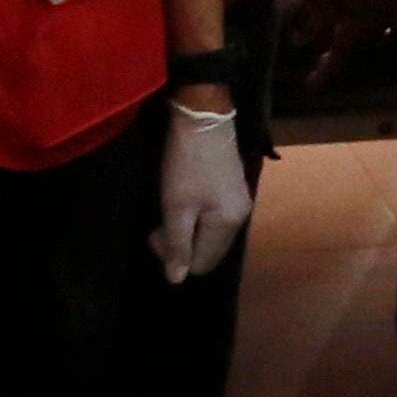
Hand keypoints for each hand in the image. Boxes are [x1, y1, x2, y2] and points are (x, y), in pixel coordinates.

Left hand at [153, 95, 251, 280]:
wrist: (203, 116)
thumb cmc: (186, 163)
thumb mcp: (176, 206)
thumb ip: (177, 244)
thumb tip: (176, 280)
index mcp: (228, 225)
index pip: (201, 264)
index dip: (174, 256)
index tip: (155, 232)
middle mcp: (240, 217)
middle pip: (208, 251)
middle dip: (181, 244)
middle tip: (158, 223)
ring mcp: (240, 202)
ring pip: (210, 235)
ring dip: (187, 229)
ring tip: (170, 208)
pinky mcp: (234, 189)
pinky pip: (214, 218)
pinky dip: (196, 217)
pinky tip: (184, 199)